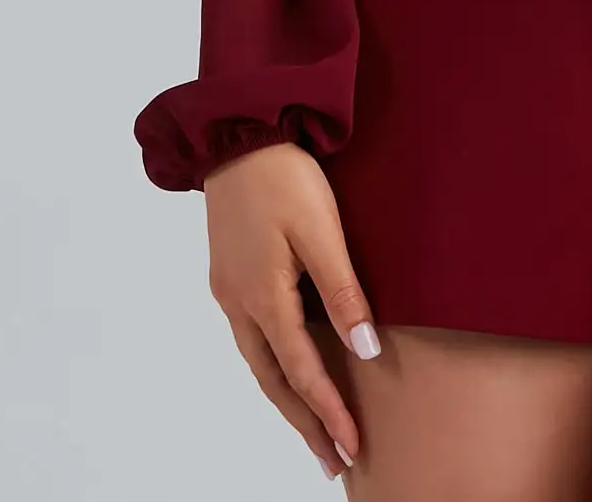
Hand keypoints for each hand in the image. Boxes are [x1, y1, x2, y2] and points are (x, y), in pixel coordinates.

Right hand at [204, 141, 379, 477]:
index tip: (350, 445)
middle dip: (303, 422)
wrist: (238, 132)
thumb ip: (343, 292)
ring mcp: (228, 290)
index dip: (327, 410)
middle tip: (330, 460)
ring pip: (258, 362)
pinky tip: (286, 372)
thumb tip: (363, 349)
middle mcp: (238, 302)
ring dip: (286, 399)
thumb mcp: (322, 230)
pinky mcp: (228, 274)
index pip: (301, 370)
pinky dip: (271, 367)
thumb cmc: (284, 175)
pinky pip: (251, 337)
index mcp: (263, 295)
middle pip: (272, 380)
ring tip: (312, 430)